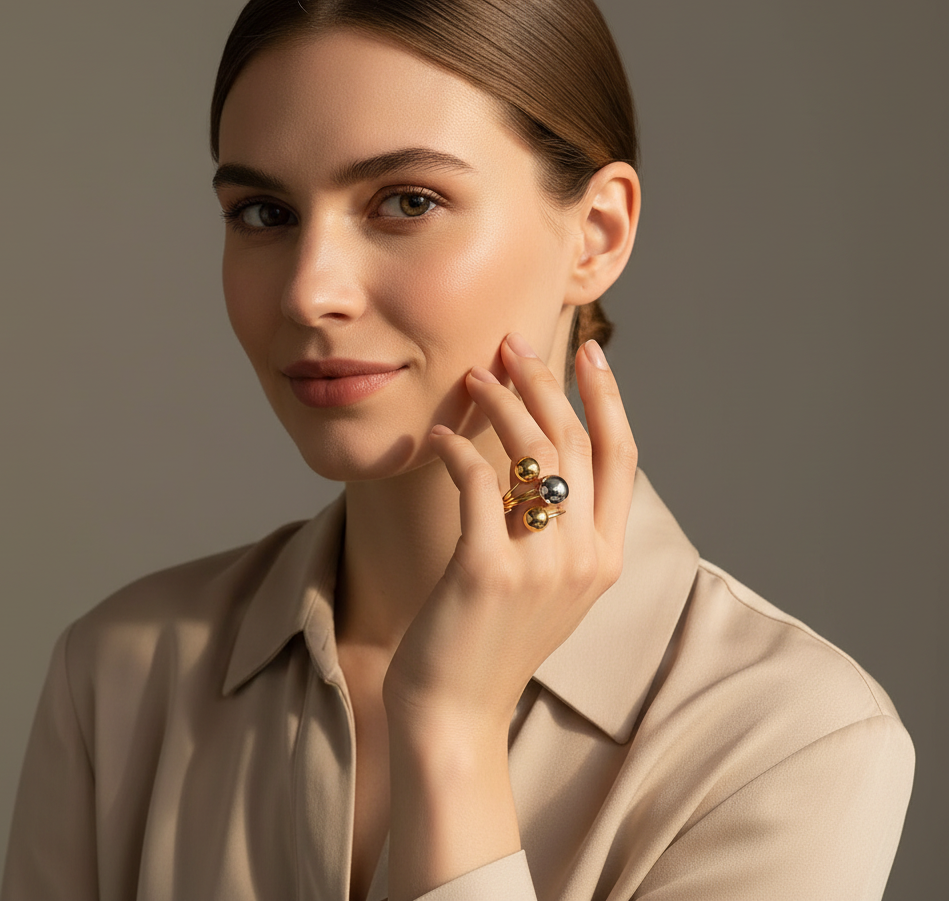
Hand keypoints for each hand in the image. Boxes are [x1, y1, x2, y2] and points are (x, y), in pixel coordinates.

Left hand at [381, 331, 637, 739]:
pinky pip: (477, 480)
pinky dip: (456, 448)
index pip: (622, 456)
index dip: (608, 397)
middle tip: (511, 346)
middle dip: (544, 381)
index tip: (588, 352)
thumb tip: (542, 455)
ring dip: (501, 402)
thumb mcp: (547, 585)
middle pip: (574, 440)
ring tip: (473, 377)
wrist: (457, 714)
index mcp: (606, 556)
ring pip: (531, 451)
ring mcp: (540, 565)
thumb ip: (559, 527)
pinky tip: (438, 435)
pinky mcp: (487, 568)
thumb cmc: (492, 641)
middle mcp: (584, 557)